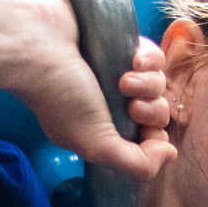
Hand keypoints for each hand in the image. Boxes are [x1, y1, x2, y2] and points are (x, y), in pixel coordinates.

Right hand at [14, 0, 176, 182]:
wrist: (37, 44)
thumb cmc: (61, 97)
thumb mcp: (95, 144)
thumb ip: (135, 162)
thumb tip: (170, 155)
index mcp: (102, 130)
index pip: (145, 140)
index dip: (154, 139)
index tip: (146, 133)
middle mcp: (112, 103)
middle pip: (156, 113)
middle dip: (151, 112)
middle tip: (131, 106)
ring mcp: (118, 73)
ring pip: (158, 85)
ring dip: (148, 85)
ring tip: (124, 81)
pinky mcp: (123, 44)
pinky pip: (154, 57)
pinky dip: (149, 61)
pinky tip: (134, 61)